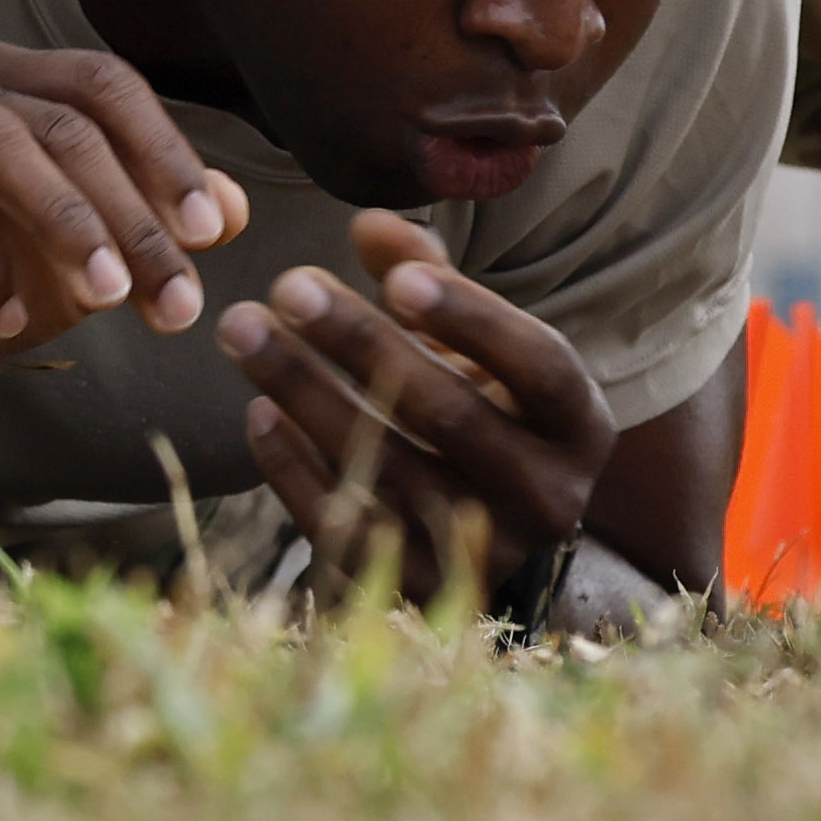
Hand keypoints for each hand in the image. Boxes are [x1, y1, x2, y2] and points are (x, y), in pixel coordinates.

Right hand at [0, 43, 250, 406]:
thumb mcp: (67, 264)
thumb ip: (141, 228)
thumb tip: (237, 208)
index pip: (99, 84)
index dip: (164, 152)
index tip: (212, 234)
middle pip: (58, 120)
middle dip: (131, 214)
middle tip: (175, 301)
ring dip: (64, 221)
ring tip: (106, 297)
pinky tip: (4, 317)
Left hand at [221, 209, 608, 602]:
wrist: (487, 541)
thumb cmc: (480, 412)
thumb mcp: (472, 347)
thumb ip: (426, 279)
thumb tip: (367, 225)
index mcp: (578, 426)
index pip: (540, 367)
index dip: (473, 321)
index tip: (395, 279)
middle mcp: (548, 498)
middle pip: (451, 414)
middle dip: (361, 343)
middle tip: (286, 285)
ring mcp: (484, 555)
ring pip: (388, 470)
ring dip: (306, 394)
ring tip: (243, 330)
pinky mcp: (420, 595)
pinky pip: (348, 531)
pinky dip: (297, 470)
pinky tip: (258, 412)